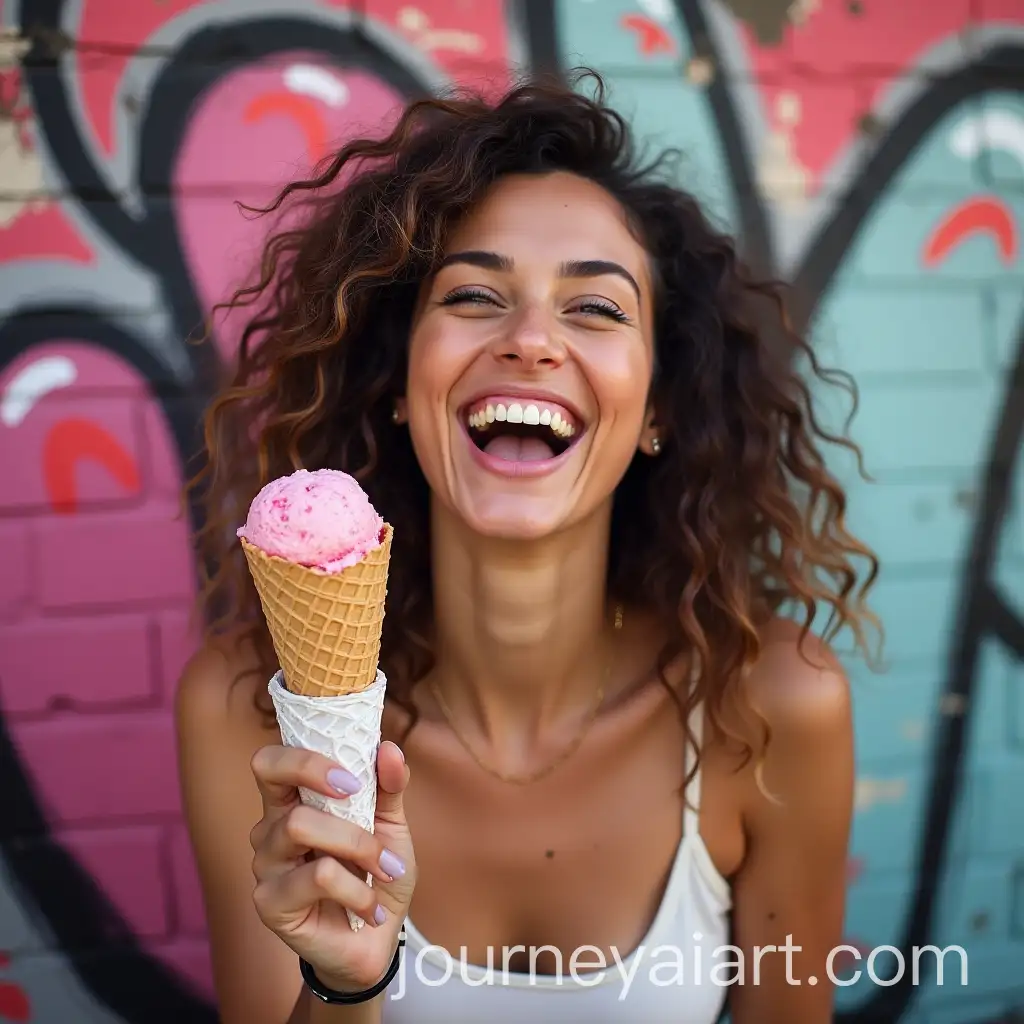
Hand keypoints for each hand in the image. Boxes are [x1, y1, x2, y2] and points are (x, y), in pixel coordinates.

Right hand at [248, 741, 415, 992]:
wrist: (377, 941)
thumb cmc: (377, 874)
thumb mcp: (392, 826)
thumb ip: (389, 786)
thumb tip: (389, 748)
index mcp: (294, 801)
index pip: (271, 761)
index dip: (304, 757)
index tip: (352, 777)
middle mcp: (271, 828)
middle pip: (276, 780)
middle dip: (329, 787)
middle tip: (375, 822)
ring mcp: (265, 865)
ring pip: (301, 826)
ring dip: (359, 846)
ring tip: (384, 871)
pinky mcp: (269, 902)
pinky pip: (317, 876)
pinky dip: (357, 890)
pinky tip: (369, 908)